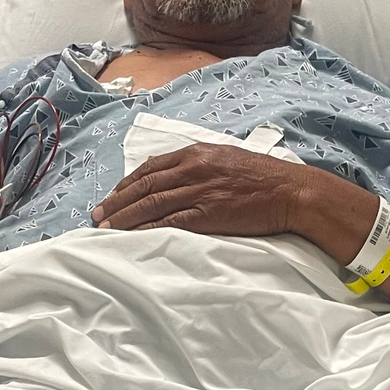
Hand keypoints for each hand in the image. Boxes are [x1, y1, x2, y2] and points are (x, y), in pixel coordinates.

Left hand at [93, 144, 313, 236]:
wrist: (291, 190)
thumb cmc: (266, 177)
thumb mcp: (228, 159)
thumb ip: (202, 165)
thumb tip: (181, 174)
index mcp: (196, 153)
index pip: (150, 168)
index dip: (126, 183)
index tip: (113, 196)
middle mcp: (192, 168)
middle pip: (143, 185)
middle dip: (116, 201)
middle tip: (97, 215)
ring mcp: (199, 191)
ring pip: (150, 204)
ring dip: (123, 216)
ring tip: (105, 228)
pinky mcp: (207, 213)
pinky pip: (168, 222)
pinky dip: (146, 229)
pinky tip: (132, 236)